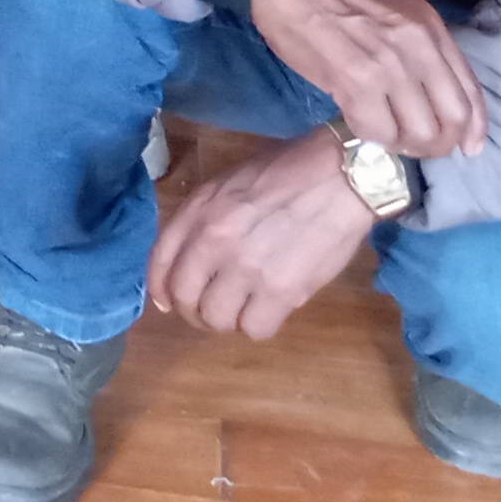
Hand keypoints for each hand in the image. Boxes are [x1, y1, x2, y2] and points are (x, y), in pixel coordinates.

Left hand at [148, 128, 378, 338]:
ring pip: (217, 320)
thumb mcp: (228, 183)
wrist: (340, 177)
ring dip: (228, 320)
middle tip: (212, 310)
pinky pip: (255, 329)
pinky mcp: (283, 291)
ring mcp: (247, 268)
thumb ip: (203, 218)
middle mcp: (215, 241)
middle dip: (193, 311)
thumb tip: (188, 257)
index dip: (160, 289)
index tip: (167, 302)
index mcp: (200, 211)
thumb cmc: (286, 172)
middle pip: (184, 298)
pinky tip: (269, 309)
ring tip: (244, 308)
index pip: (161, 262)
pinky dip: (258, 325)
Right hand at [244, 0, 485, 157]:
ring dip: (404, 144)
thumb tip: (434, 100)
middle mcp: (418, 46)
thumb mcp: (394, 11)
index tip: (467, 148)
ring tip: (387, 134)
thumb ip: (420, 50)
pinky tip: (361, 123)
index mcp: (430, 27)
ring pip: (419, 133)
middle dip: (438, 144)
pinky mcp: (355, 81)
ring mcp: (388, 65)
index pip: (470, 92)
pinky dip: (373, 137)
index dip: (473, 129)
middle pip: (451, 120)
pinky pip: (378, 131)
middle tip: (416, 144)